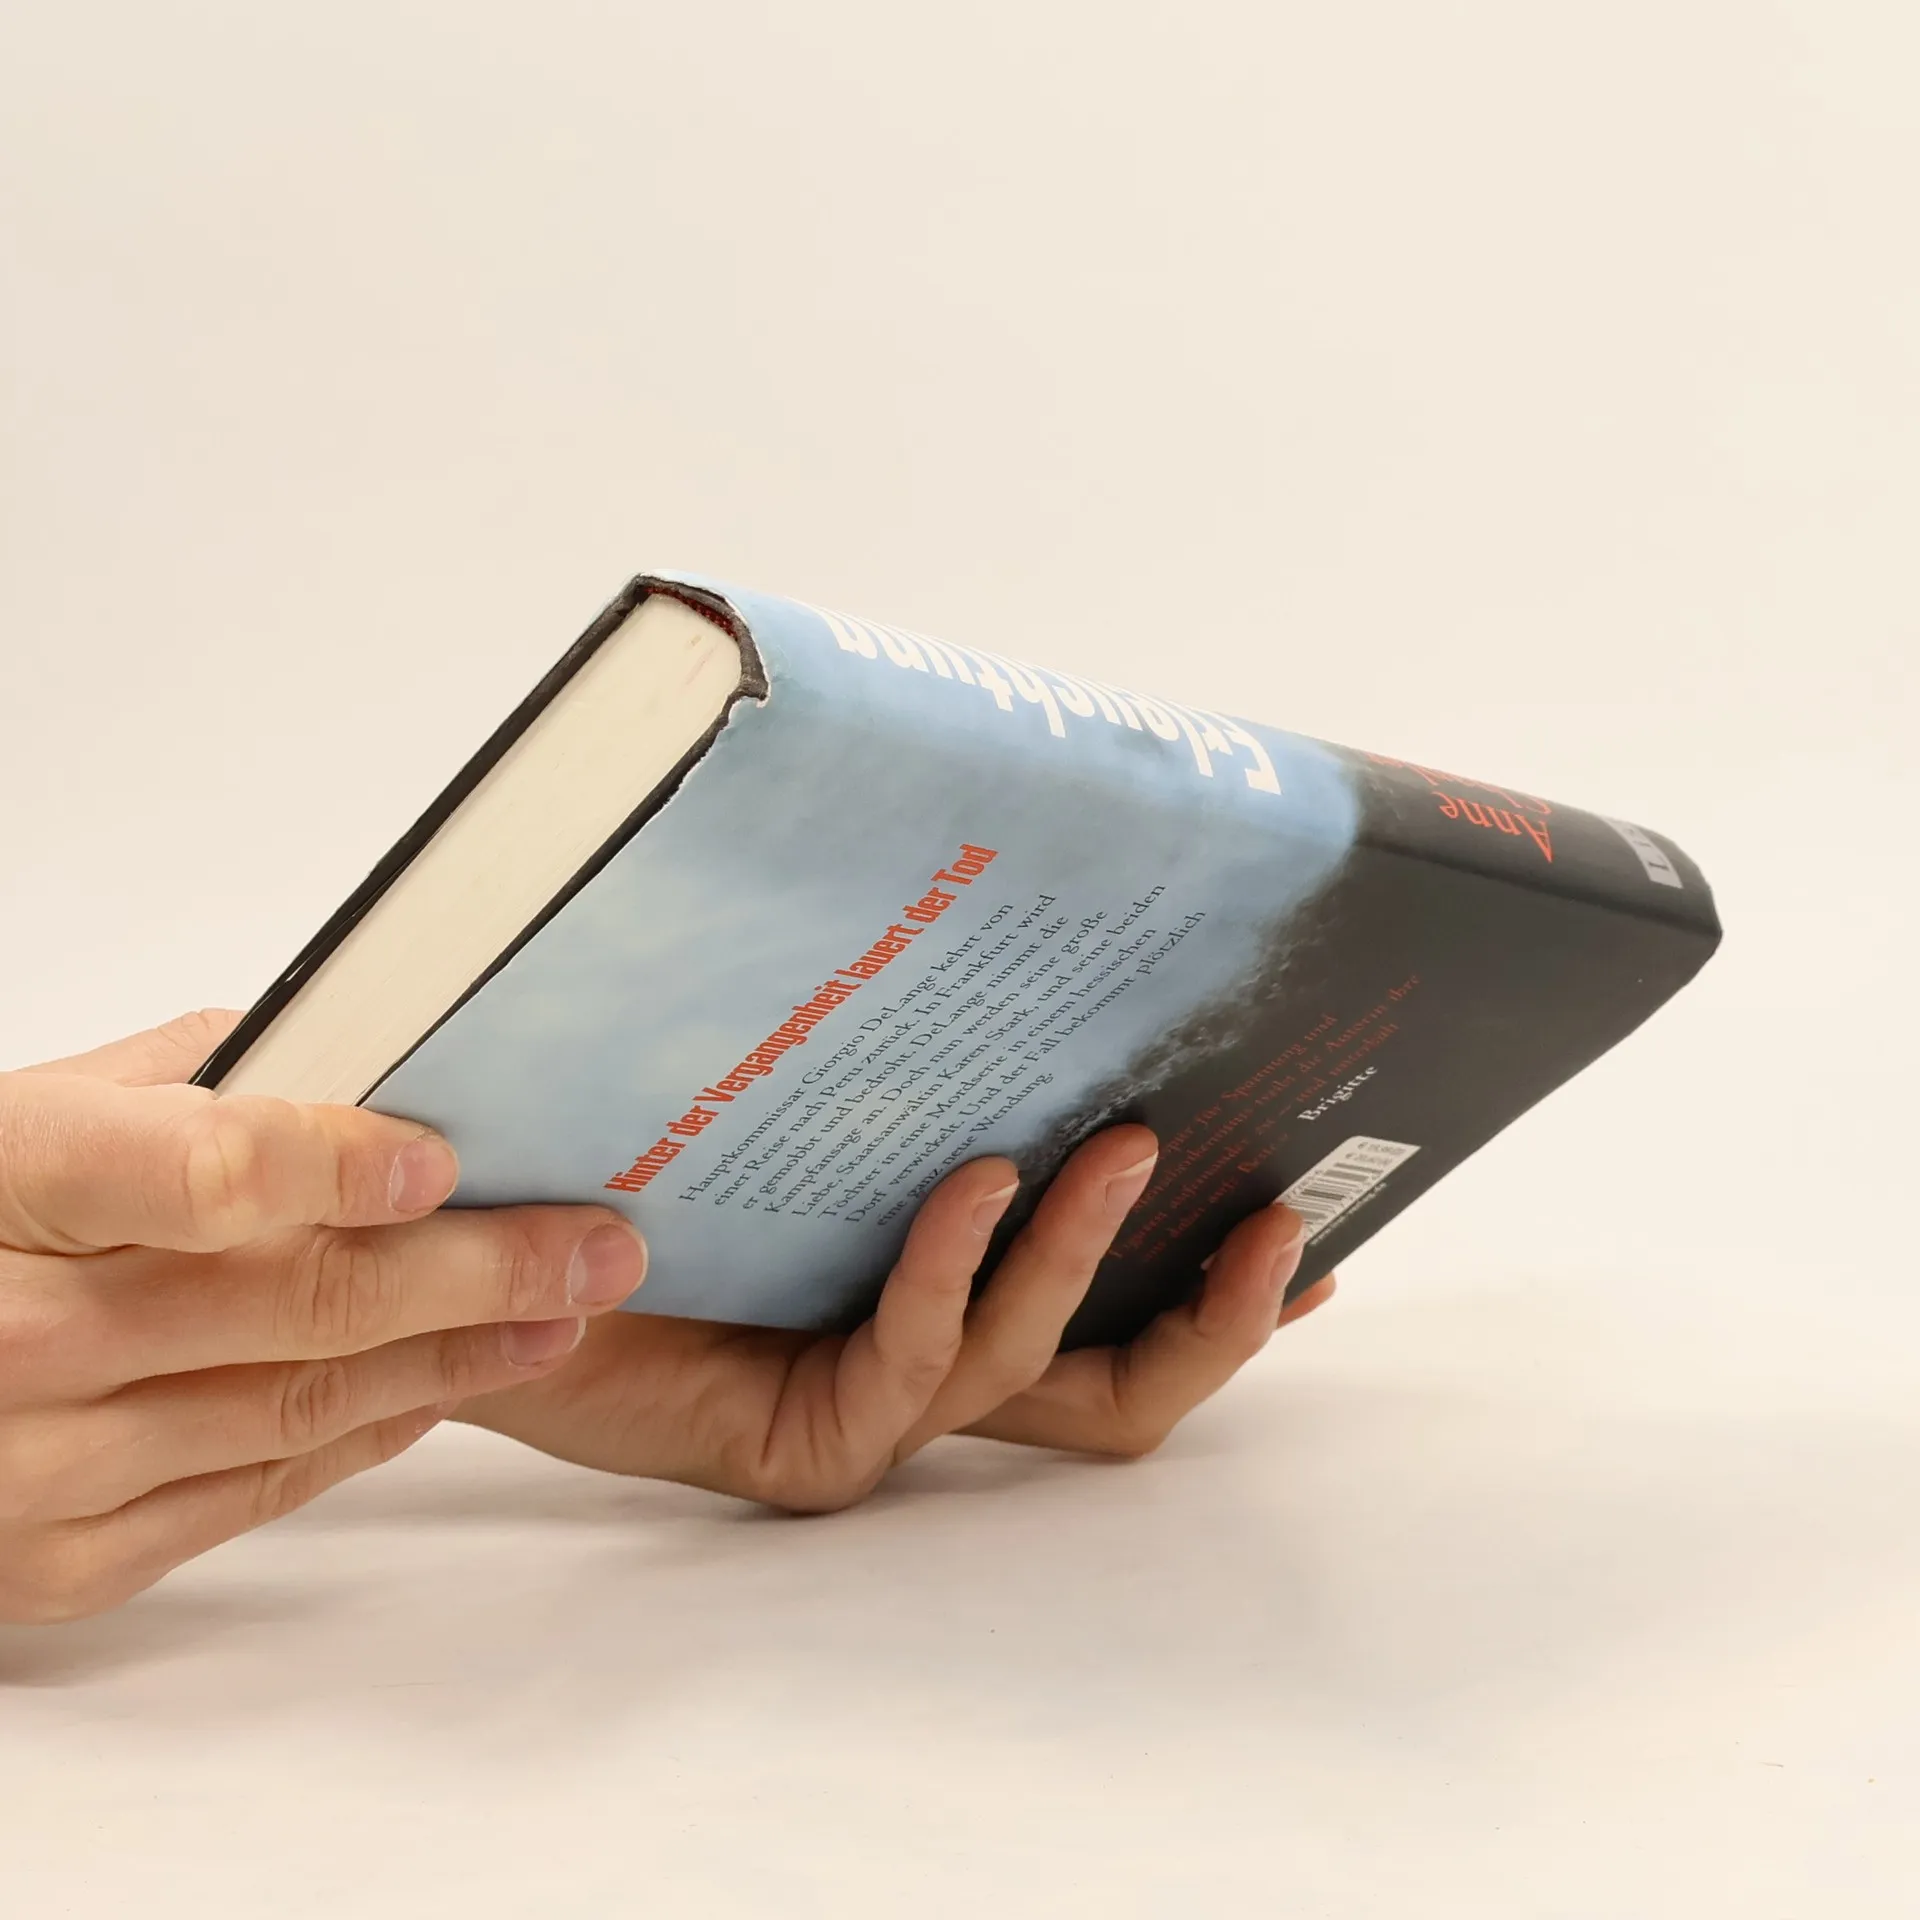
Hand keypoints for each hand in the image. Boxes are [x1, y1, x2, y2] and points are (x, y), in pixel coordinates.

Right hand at [0, 1011, 647, 1622]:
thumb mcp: (30, 1113)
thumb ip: (185, 1083)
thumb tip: (368, 1063)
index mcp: (9, 1183)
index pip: (200, 1175)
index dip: (336, 1167)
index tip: (447, 1158)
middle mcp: (13, 1338)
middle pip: (293, 1303)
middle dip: (476, 1271)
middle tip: (595, 1245)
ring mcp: (31, 1469)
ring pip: (298, 1404)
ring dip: (456, 1358)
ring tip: (562, 1311)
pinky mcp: (58, 1564)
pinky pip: (255, 1492)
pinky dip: (368, 1431)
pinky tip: (448, 1384)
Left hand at [463, 1125, 1334, 1511]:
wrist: (479, 1249)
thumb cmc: (640, 1152)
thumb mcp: (813, 1088)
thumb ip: (909, 1059)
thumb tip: (1018, 916)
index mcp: (950, 1308)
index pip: (1124, 1326)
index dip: (1230, 1292)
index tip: (1323, 1223)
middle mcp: (932, 1373)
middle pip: (1130, 1397)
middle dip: (1220, 1315)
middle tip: (1286, 1215)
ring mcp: (876, 1417)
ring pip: (1039, 1368)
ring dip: (1094, 1254)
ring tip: (1120, 1141)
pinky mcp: (807, 1446)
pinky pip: (914, 1360)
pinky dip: (953, 1264)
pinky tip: (967, 1175)